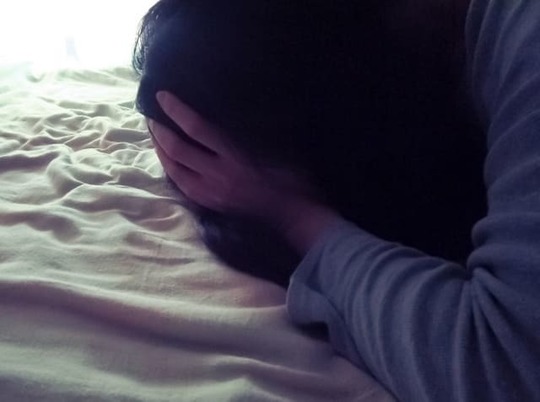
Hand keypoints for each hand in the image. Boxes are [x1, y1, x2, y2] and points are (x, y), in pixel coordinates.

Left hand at [149, 91, 341, 252]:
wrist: (292, 212)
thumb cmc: (290, 175)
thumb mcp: (273, 146)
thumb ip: (247, 131)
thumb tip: (226, 107)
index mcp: (236, 156)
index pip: (197, 128)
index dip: (177, 111)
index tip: (163, 96)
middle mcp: (218, 175)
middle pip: (178, 150)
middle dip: (159, 131)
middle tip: (151, 116)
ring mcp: (212, 193)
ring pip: (173, 170)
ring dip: (160, 151)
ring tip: (155, 135)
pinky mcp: (211, 204)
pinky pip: (181, 186)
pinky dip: (170, 170)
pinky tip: (168, 161)